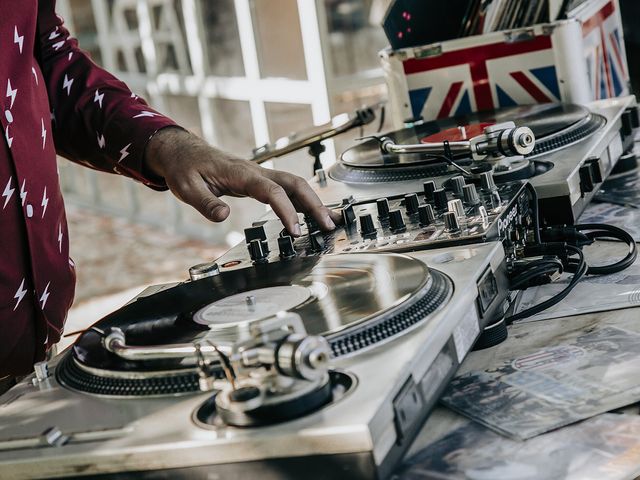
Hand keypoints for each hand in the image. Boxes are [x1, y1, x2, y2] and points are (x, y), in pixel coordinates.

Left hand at [144, 128, 338, 235]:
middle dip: (315, 204)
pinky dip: (303, 201)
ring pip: (295, 185)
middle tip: (329, 225)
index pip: (272, 192)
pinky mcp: (259, 180)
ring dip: (314, 203)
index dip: (287, 211)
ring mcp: (260, 175)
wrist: (183, 151)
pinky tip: (313, 214)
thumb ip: (205, 203)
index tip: (295, 231)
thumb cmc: (186, 168)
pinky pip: (287, 189)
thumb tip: (223, 217)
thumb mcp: (187, 187)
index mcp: (241, 173)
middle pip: (295, 184)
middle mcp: (256, 172)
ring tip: (331, 222)